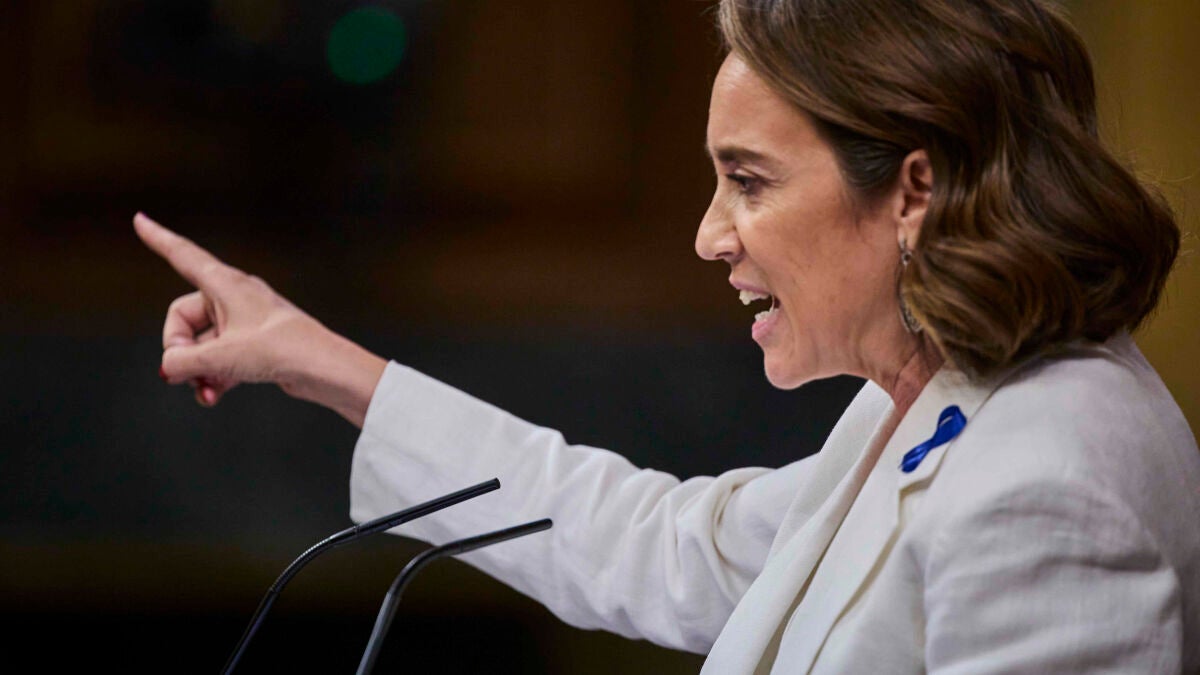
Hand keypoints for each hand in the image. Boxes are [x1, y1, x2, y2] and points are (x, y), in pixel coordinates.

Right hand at [134, 213, 385, 425]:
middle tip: (184, 376)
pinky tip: (214, 396)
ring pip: (203, 344)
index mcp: (225, 283)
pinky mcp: (256, 344)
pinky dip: (214, 375)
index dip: (159, 239)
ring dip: (198, 370)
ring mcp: (245, 321)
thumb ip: (182, 361)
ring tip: (205, 394)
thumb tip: (170, 367)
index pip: (182, 255)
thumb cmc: (279, 350)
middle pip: (184, 319)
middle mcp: (234, 296)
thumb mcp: (220, 356)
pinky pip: (221, 356)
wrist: (324, 368)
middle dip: (180, 351)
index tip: (139, 219)